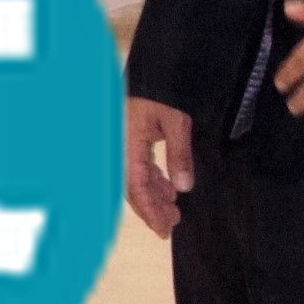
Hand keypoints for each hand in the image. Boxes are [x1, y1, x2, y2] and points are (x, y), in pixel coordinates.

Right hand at [123, 97, 194, 236]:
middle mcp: (119, 150)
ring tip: (173, 207)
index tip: (163, 230)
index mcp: (127, 148)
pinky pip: (136, 167)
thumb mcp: (176, 122)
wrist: (151, 73)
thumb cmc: (159, 93)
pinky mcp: (127, 141)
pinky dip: (151, 180)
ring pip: (134, 180)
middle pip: (133, 189)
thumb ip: (179, 155)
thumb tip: (184, 188)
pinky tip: (166, 186)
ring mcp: (121, 146)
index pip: (137, 188)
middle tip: (172, 222)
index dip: (150, 212)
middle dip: (152, 208)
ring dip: (153, 195)